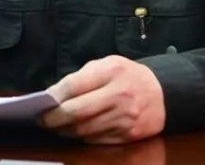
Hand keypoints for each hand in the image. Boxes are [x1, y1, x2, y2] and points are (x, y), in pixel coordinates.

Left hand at [40, 55, 165, 144]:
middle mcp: (119, 95)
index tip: (42, 102)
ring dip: (65, 130)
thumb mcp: (108, 64)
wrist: (163, 93)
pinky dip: (82, 137)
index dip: (54, 96)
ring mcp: (124, 118)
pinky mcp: (128, 135)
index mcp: (112, 72)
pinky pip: (97, 139)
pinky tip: (75, 132)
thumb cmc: (129, 76)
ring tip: (55, 126)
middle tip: (42, 119)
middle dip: (54, 118)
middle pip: (76, 111)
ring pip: (84, 129)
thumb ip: (83, 76)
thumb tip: (55, 94)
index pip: (74, 86)